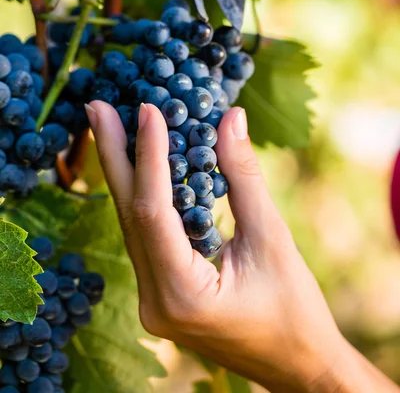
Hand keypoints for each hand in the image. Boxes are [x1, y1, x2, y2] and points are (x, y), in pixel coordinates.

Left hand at [86, 101, 378, 392]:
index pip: (152, 213)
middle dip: (113, 156)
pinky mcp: (163, 289)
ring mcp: (154, 298)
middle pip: (127, 215)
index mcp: (182, 294)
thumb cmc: (294, 310)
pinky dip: (143, 192)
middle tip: (96, 106)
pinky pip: (145, 233)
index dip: (148, 156)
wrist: (297, 364)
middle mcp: (155, 300)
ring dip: (124, 170)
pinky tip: (139, 161)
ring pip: (131, 223)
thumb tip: (231, 118)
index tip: (147, 109)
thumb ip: (244, 178)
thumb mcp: (272, 239)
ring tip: (110, 123)